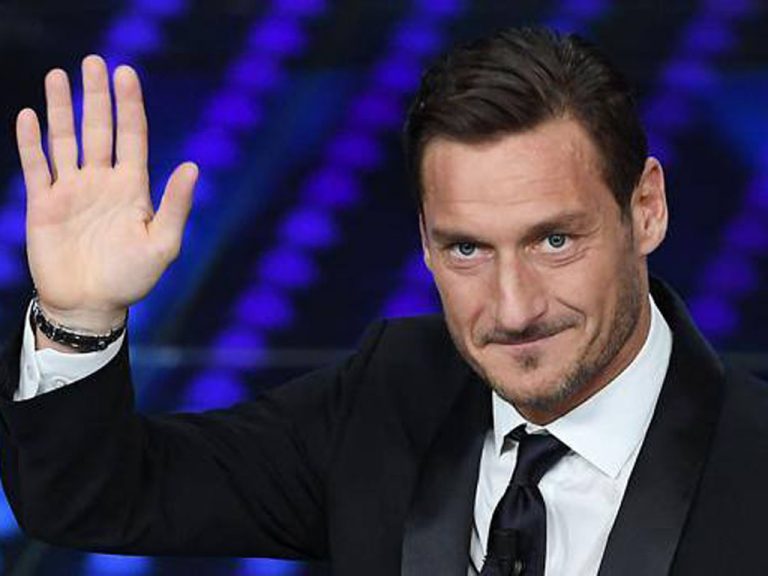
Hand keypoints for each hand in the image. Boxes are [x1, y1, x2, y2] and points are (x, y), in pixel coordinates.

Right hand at [16, 55, 197, 331]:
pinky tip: (29, 115)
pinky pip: (36, 166)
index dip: (130, 105)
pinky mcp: (44, 204)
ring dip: (61, 108)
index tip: (127, 73)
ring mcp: (72, 191)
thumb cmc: (132, 279)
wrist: (91, 305)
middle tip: (94, 60)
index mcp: (133, 188)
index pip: (132, 136)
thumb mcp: (162, 244)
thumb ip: (175, 205)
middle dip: (96, 95)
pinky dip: (32, 142)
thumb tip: (193, 167)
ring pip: (66, 140)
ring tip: (59, 75)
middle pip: (99, 129)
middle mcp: (103, 182)